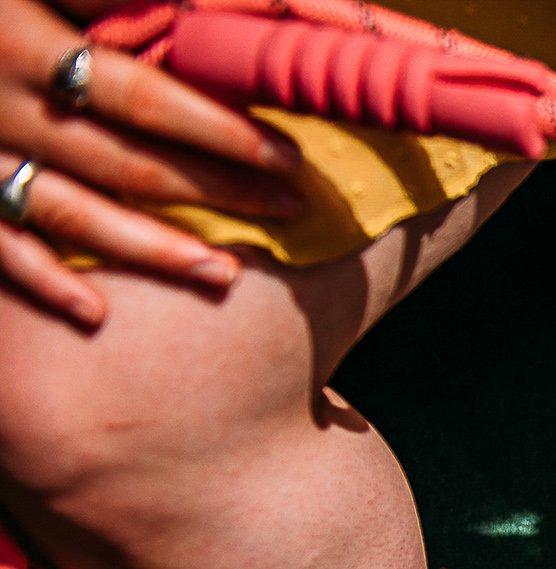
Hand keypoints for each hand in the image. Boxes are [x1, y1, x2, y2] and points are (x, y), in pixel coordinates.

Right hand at [0, 0, 304, 327]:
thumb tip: (220, 8)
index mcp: (26, 25)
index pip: (144, 72)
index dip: (221, 109)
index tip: (290, 130)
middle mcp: (5, 87)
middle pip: (132, 142)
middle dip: (221, 174)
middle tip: (292, 192)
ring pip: (74, 207)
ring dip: (156, 246)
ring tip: (228, 272)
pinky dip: (44, 281)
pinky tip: (97, 314)